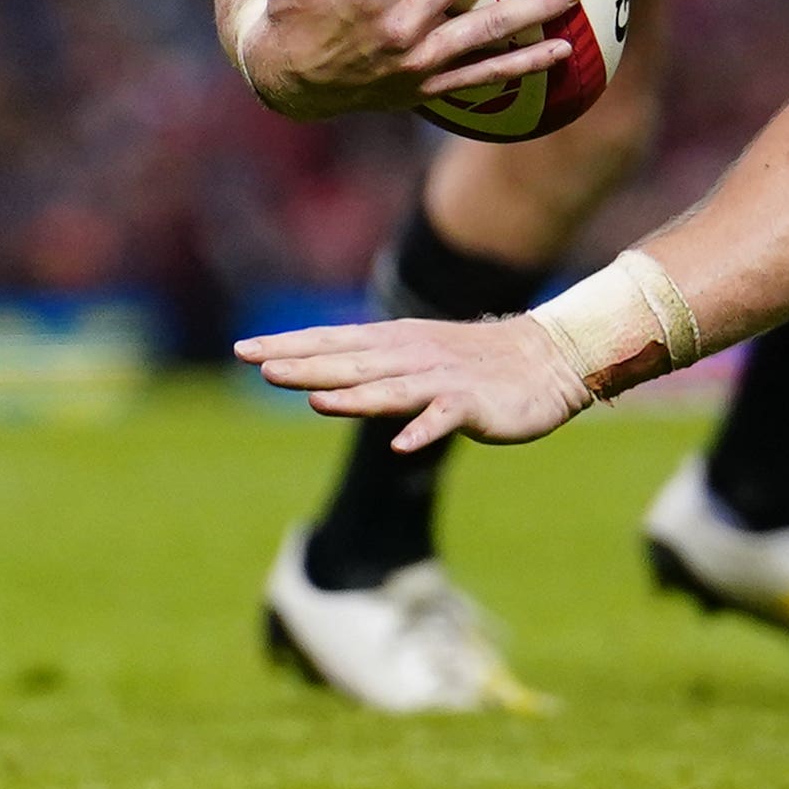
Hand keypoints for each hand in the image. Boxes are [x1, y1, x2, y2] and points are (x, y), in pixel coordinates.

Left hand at [236, 309, 591, 452]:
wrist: (546, 360)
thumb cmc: (475, 362)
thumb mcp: (417, 357)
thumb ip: (372, 368)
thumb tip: (318, 378)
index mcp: (394, 343)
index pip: (332, 341)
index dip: (288, 345)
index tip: (242, 349)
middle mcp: (411, 356)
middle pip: (350, 362)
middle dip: (304, 364)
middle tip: (257, 364)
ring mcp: (441, 379)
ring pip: (390, 389)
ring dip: (353, 396)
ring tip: (315, 402)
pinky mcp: (472, 404)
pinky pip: (443, 418)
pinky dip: (423, 430)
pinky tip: (400, 447)